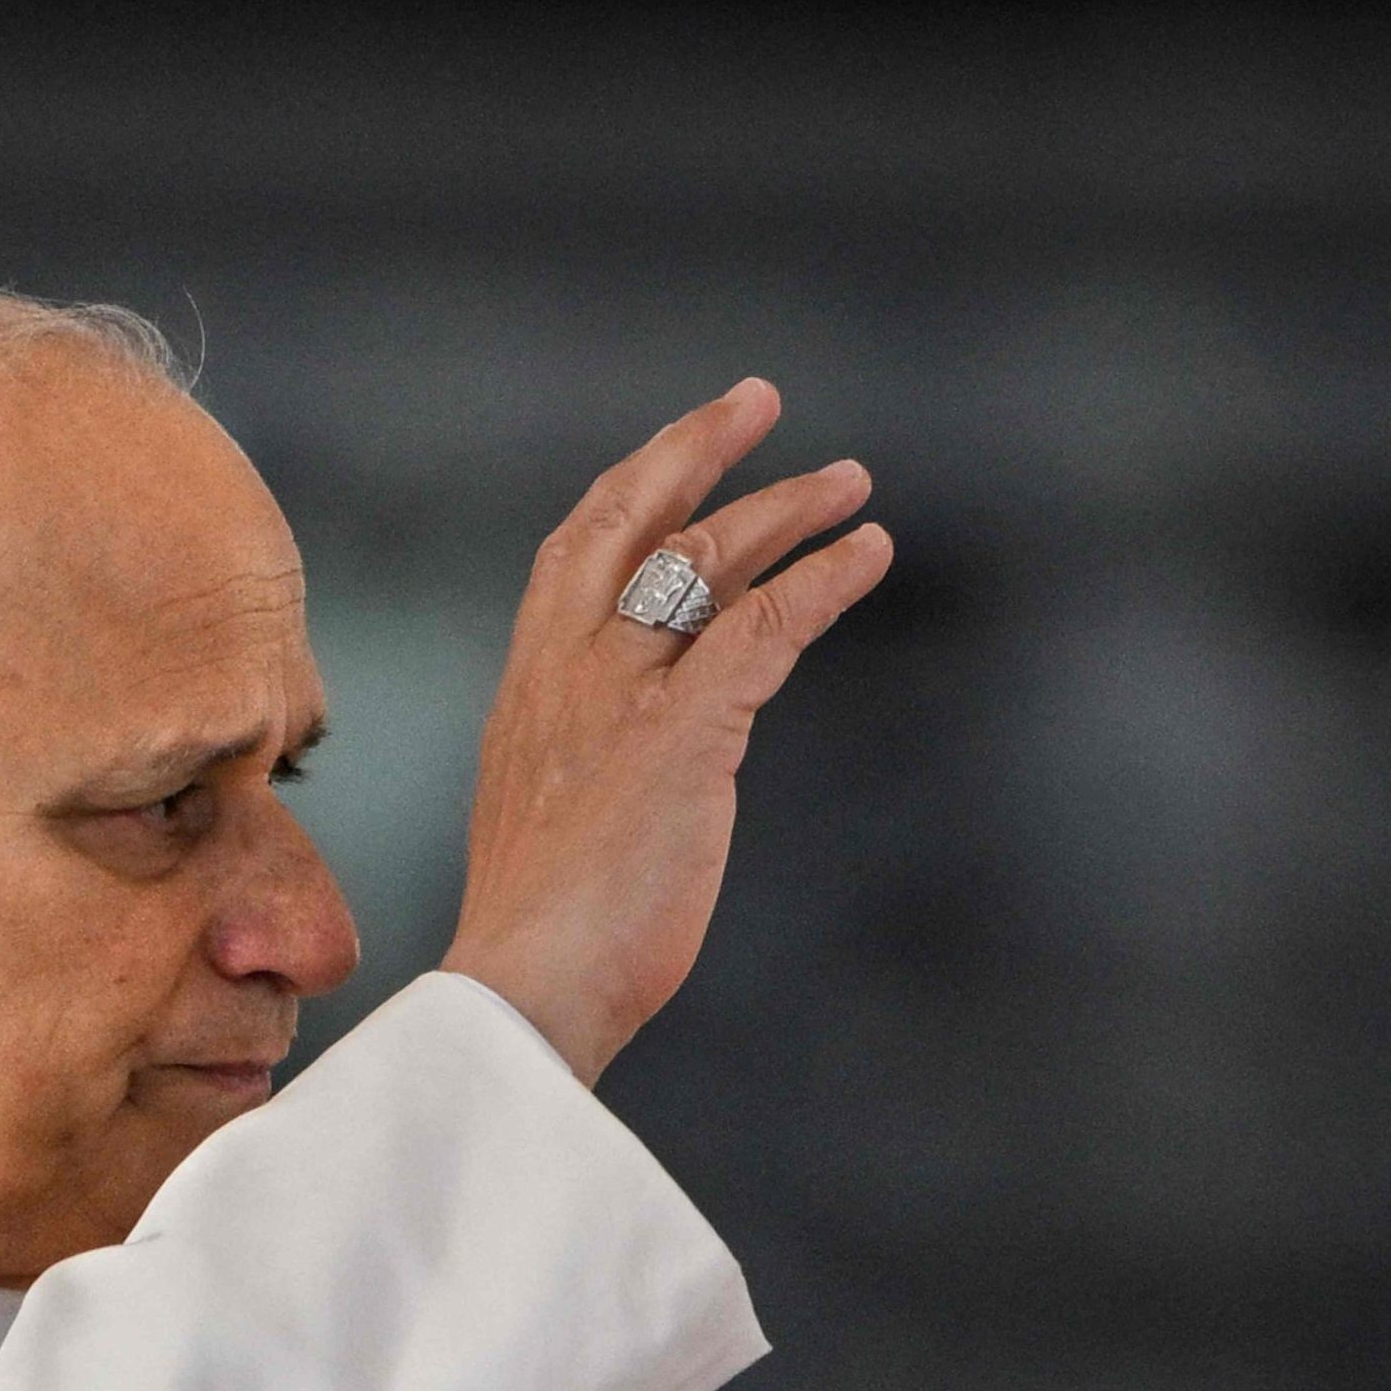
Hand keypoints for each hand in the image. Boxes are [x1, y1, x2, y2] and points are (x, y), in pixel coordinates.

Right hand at [443, 380, 889, 1082]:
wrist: (523, 989)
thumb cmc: (539, 937)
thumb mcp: (551, 820)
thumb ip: (589, 765)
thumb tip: (643, 763)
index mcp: (525, 691)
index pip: (572, 554)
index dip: (629, 489)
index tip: (676, 453)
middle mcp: (564, 672)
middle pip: (628, 519)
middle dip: (697, 451)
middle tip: (759, 401)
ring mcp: (620, 696)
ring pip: (706, 560)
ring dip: (786, 508)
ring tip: (850, 483)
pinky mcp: (683, 733)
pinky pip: (765, 626)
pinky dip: (824, 581)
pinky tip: (867, 554)